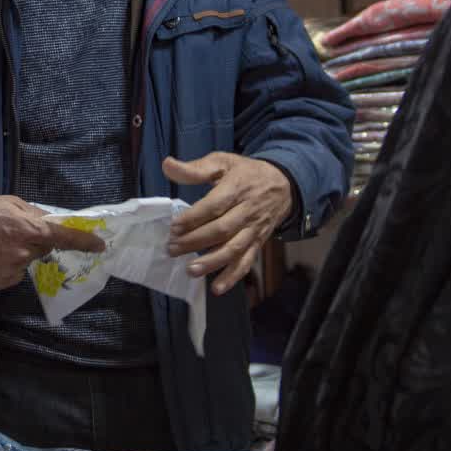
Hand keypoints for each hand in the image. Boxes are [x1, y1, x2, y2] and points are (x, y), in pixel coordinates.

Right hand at [0, 195, 105, 289]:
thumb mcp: (11, 203)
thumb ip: (34, 214)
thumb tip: (54, 222)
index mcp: (30, 229)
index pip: (65, 238)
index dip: (85, 242)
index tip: (99, 245)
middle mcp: (25, 253)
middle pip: (43, 250)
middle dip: (35, 242)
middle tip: (12, 231)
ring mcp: (11, 270)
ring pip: (26, 263)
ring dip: (19, 255)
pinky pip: (12, 275)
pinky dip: (5, 266)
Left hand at [163, 152, 291, 295]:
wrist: (284, 184)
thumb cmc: (246, 173)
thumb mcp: (223, 162)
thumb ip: (195, 168)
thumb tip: (167, 165)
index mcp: (237, 188)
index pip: (214, 206)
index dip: (193, 218)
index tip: (174, 227)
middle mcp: (248, 210)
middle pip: (222, 230)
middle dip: (195, 241)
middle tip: (172, 249)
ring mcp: (254, 229)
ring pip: (234, 248)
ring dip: (212, 262)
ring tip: (190, 270)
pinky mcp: (258, 242)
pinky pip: (247, 261)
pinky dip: (233, 276)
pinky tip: (217, 288)